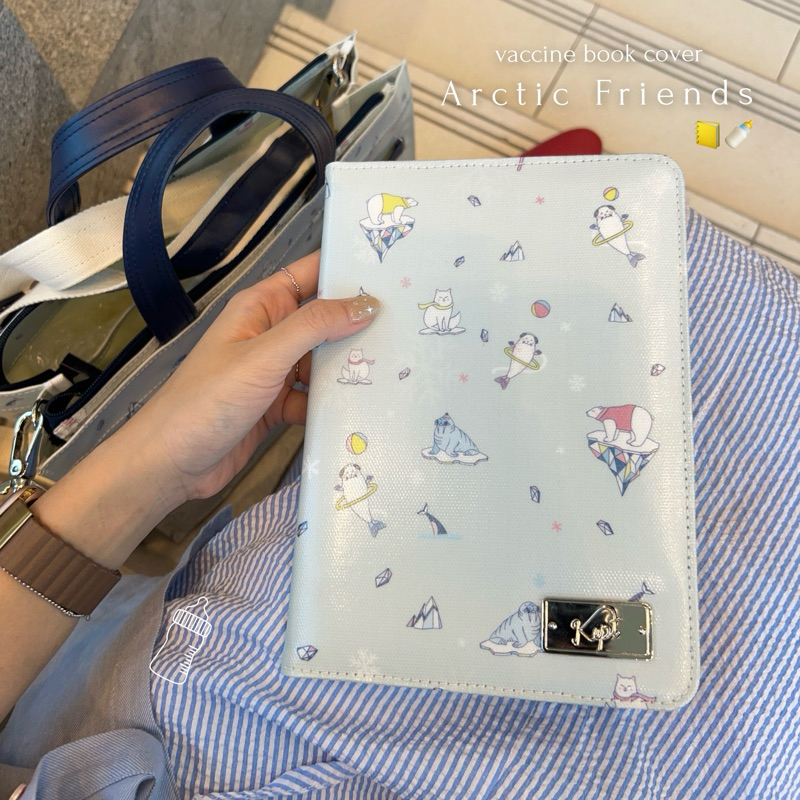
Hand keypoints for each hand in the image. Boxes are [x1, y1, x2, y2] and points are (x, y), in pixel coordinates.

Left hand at [129, 250, 378, 502]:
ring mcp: (274, 372)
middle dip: (358, 323)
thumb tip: (366, 305)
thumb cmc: (206, 400)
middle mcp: (270, 334)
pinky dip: (333, 402)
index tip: (392, 271)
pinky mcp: (277, 406)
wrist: (171, 463)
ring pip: (323, 361)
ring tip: (395, 367)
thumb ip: (314, 327)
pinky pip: (314, 396)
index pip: (310, 274)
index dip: (347, 270)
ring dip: (350, 367)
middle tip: (408, 325)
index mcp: (261, 307)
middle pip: (324, 320)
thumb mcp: (264, 356)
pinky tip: (360, 407)